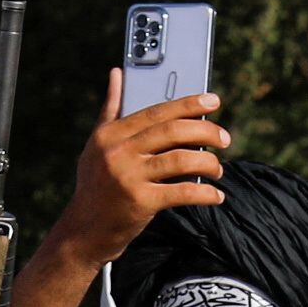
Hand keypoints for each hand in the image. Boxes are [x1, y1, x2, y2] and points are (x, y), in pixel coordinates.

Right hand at [0, 74, 233, 306]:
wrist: (83, 233)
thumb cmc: (94, 187)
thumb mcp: (95, 146)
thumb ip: (110, 110)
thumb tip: (117, 73)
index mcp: (110, 135)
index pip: (156, 112)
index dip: (188, 104)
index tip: (213, 102)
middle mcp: (118, 152)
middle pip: (172, 132)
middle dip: (206, 132)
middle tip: (225, 138)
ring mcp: (129, 177)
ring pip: (181, 160)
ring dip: (208, 163)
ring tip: (219, 169)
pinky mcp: (141, 202)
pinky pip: (182, 192)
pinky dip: (204, 193)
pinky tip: (216, 195)